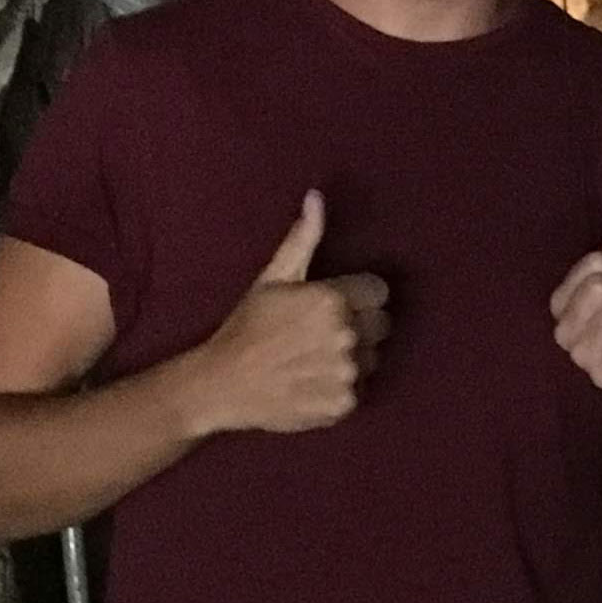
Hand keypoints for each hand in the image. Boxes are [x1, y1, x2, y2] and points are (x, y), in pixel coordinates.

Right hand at [187, 194, 388, 434]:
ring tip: (313, 359)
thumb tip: (317, 198)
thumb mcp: (272, 277)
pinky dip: (340, 388)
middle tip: (319, 335)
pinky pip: (358, 389)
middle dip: (358, 326)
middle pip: (380, 325)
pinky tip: (311, 382)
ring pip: (372, 358)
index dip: (358, 297)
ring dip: (351, 358)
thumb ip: (303, 239)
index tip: (332, 307)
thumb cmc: (246, 327)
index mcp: (333, 300)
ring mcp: (347, 373)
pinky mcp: (343, 404)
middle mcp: (347, 336)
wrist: (220, 385)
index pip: (379, 292)